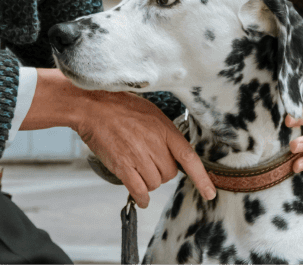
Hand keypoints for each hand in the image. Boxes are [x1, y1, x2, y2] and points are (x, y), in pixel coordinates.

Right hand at [75, 91, 215, 207]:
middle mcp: (154, 143)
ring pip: (155, 183)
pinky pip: (139, 191)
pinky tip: (139, 196)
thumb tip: (174, 152)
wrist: (92, 105)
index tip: (210, 193)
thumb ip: (163, 132)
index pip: (188, 156)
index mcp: (163, 128)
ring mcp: (138, 155)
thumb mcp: (149, 111)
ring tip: (136, 166)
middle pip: (169, 174)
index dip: (201, 177)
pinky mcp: (122, 165)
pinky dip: (141, 197)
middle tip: (147, 158)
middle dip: (161, 171)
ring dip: (148, 181)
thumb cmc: (119, 106)